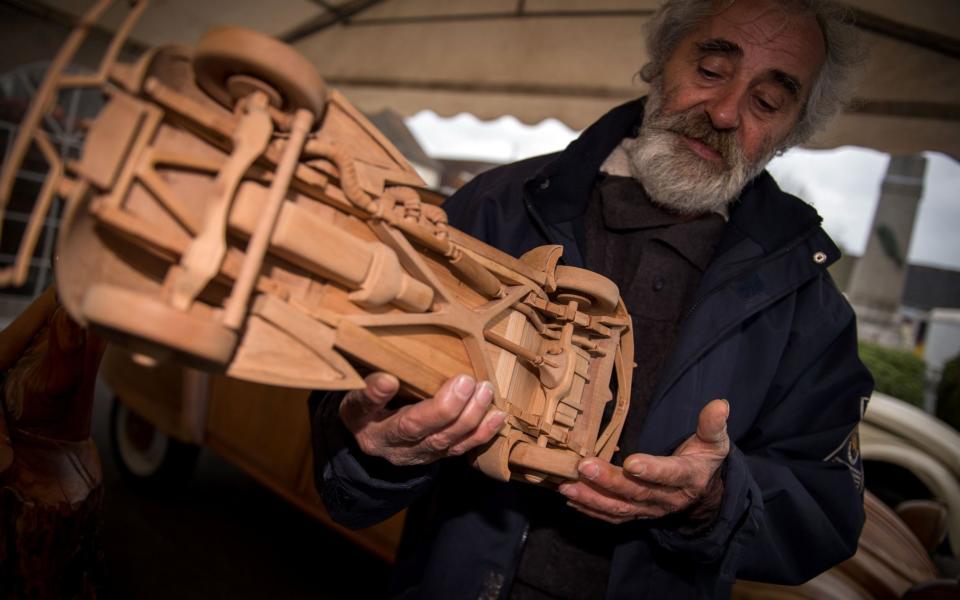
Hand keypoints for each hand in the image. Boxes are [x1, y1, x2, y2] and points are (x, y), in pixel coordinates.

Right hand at [339, 372, 506, 466]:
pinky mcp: (436, 455)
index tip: (387, 379)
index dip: (375, 395)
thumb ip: (368, 381)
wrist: (378, 438)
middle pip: (413, 428)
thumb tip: (385, 370)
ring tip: (484, 391)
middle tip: (465, 382)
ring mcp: (414, 454)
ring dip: (469, 416)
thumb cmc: (370, 405)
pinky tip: (497, 415)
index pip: (363, 407)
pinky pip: (460, 448)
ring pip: (443, 440)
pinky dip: (482, 432)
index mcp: (362, 421)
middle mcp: (388, 443)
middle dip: (443, 407)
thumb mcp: (359, 391)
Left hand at [559, 399, 729, 523]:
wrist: (703, 491)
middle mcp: (668, 499)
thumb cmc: (704, 459)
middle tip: (584, 466)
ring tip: (568, 487)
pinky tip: (571, 499)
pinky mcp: (637, 514)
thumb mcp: (714, 441)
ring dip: (592, 499)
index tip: (631, 463)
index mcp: (688, 478)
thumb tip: (720, 404)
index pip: (669, 474)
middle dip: (609, 481)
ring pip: (620, 508)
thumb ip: (712, 425)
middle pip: (636, 492)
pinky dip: (591, 510)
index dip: (651, 470)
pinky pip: (613, 516)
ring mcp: (650, 510)